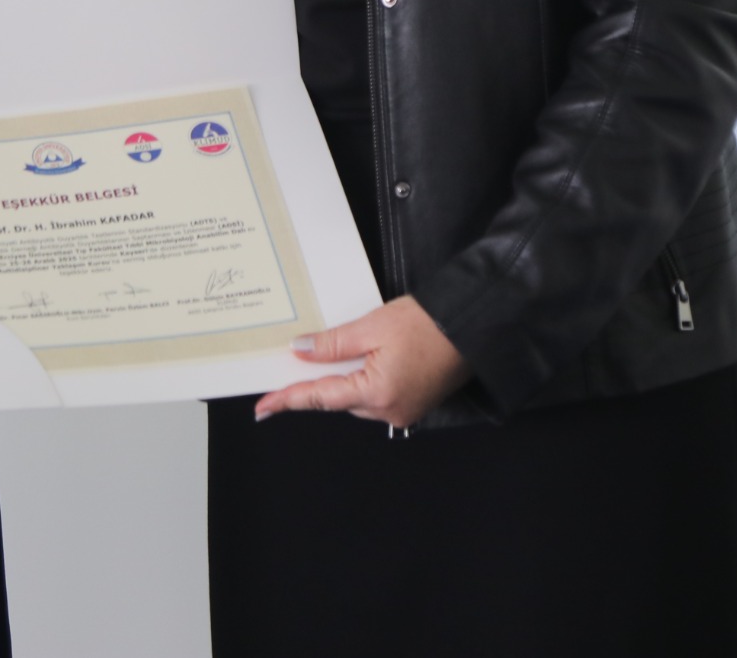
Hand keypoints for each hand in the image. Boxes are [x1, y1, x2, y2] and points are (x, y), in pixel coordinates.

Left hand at [253, 296, 470, 428]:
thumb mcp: (372, 327)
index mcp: (377, 394)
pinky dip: (364, 380)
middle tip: (296, 361)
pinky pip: (376, 396)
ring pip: (357, 398)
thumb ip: (332, 344)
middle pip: (339, 399)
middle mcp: (390, 412)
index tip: (263, 407)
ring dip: (345, 378)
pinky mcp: (414, 405)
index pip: (320, 398)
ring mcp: (404, 412)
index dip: (288, 400)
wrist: (473, 325)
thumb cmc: (428, 324)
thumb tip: (300, 351)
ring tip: (341, 352)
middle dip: (319, 381)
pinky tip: (365, 360)